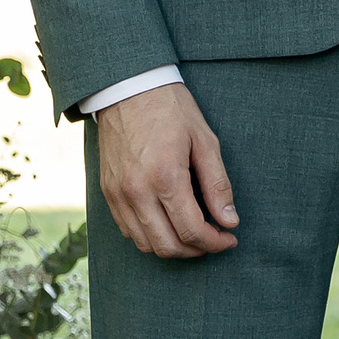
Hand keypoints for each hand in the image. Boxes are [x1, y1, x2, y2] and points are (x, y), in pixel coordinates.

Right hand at [95, 82, 237, 257]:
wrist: (126, 88)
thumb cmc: (171, 110)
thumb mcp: (205, 141)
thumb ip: (218, 185)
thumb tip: (229, 221)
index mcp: (165, 177)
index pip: (192, 231)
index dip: (216, 243)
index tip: (230, 237)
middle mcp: (137, 191)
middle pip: (168, 246)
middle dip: (197, 251)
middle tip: (215, 240)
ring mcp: (118, 193)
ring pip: (146, 244)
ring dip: (174, 247)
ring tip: (193, 234)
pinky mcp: (108, 191)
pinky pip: (129, 230)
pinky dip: (151, 236)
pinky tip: (168, 223)